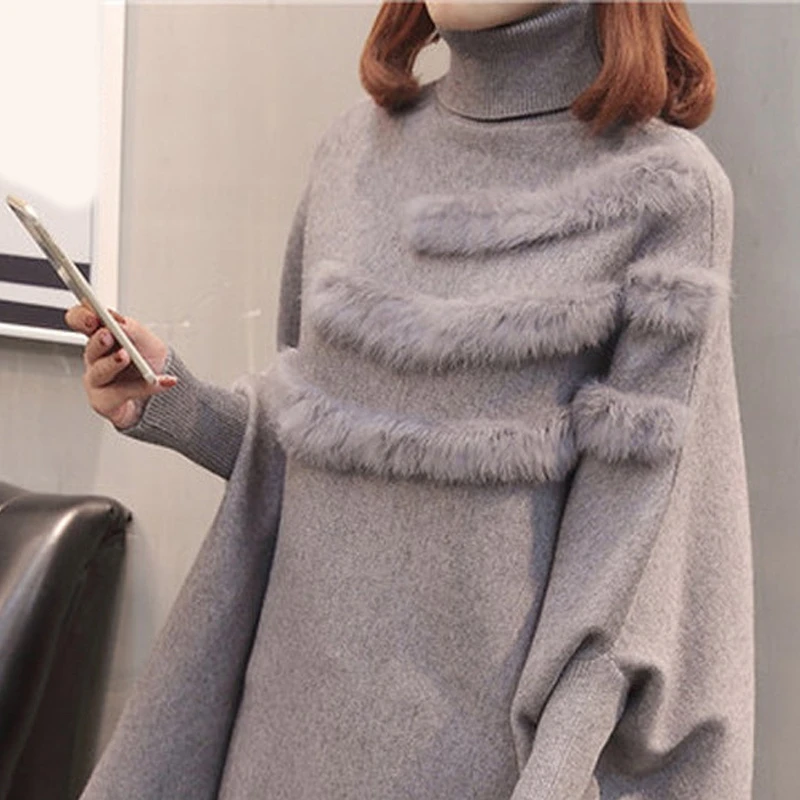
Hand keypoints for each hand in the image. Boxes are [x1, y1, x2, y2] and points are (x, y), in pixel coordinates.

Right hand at [65, 304, 176, 428]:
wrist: (161, 394)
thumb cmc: (149, 364)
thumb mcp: (148, 341)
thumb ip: (132, 328)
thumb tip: (118, 321)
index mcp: (101, 336)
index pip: (80, 322)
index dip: (81, 317)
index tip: (93, 315)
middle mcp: (95, 358)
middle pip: (89, 348)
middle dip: (97, 341)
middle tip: (108, 335)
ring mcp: (97, 381)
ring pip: (99, 372)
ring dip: (112, 363)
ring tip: (126, 356)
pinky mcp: (104, 402)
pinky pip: (120, 394)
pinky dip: (144, 387)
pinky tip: (159, 381)